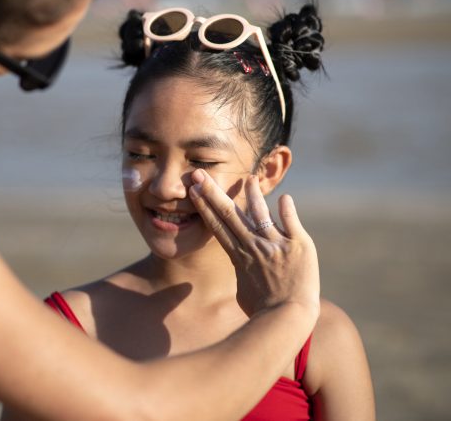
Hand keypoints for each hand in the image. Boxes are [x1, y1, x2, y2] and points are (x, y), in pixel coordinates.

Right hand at [189, 170, 319, 318]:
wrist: (288, 317)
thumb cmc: (262, 310)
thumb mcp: (243, 291)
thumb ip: (242, 271)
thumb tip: (241, 264)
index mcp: (238, 256)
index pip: (217, 225)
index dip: (204, 205)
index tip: (194, 190)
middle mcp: (254, 246)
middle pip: (229, 214)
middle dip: (213, 192)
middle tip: (200, 175)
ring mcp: (276, 244)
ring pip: (260, 213)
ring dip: (252, 195)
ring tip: (248, 179)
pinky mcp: (298, 245)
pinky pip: (291, 222)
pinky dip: (287, 209)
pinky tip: (284, 197)